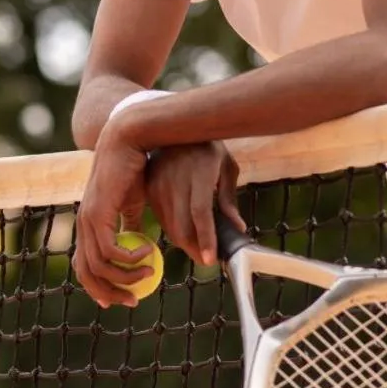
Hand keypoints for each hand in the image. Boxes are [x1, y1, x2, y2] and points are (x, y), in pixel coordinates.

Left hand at [72, 121, 154, 307]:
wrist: (128, 142)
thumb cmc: (134, 170)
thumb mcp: (134, 203)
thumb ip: (133, 224)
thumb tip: (141, 246)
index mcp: (89, 225)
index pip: (84, 266)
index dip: (99, 287)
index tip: (122, 298)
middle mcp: (83, 226)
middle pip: (87, 274)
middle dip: (110, 292)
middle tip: (134, 300)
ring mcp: (87, 220)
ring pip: (100, 266)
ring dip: (127, 277)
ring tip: (150, 272)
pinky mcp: (98, 214)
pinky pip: (112, 251)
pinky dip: (131, 259)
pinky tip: (149, 252)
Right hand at [146, 141, 245, 266]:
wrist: (173, 128)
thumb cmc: (206, 148)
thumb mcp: (226, 166)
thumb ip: (229, 199)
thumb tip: (238, 228)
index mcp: (199, 171)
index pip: (200, 212)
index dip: (206, 238)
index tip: (211, 259)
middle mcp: (175, 179)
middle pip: (181, 226)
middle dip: (195, 249)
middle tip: (208, 260)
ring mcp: (158, 185)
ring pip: (169, 227)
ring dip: (185, 243)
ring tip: (200, 248)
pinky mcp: (149, 190)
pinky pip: (161, 220)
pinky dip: (174, 231)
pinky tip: (186, 231)